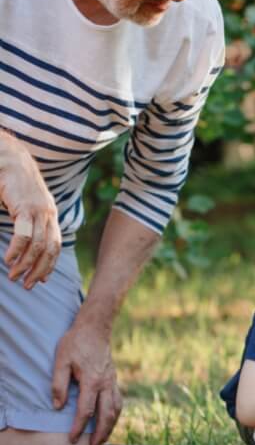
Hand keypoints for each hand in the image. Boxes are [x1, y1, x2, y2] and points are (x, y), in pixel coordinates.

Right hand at [0, 133, 60, 288]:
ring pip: (37, 246)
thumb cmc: (14, 183)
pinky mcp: (25, 207)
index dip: (50, 265)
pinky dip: (17, 250)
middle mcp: (49, 214)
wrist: (10, 159)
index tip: (41, 280)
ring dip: (26, 264)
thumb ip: (31, 222)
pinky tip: (9, 260)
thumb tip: (28, 243)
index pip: (56, 246)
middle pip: (49, 250)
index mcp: (51, 215)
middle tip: (28, 285)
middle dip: (39, 270)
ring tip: (14, 276)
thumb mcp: (26, 205)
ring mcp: (38, 211)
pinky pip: (24, 235)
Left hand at [51, 317, 122, 444]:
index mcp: (92, 380)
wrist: (95, 328)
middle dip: (100, 433)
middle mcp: (106, 383)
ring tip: (102, 439)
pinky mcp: (113, 378)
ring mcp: (112, 381)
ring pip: (116, 408)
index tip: (72, 439)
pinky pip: (118, 400)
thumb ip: (59, 384)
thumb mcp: (61, 361)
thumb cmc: (76, 343)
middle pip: (106, 414)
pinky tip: (110, 420)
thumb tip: (58, 406)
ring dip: (111, 426)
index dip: (79, 427)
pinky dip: (115, 414)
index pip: (86, 410)